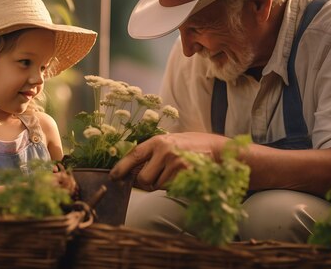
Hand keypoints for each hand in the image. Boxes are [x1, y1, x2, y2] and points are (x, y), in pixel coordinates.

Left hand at [109, 132, 227, 190]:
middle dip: (146, 182)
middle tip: (156, 177)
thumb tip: (131, 171)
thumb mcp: (169, 142)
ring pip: (158, 186)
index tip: (113, 177)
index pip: (134, 155)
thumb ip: (151, 153)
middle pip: (143, 179)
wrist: (217, 148)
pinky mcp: (186, 175)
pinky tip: (183, 176)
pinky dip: (174, 187)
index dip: (121, 167)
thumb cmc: (190, 145)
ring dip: (163, 184)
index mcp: (158, 141)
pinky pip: (171, 189)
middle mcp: (165, 151)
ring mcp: (176, 164)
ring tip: (175, 172)